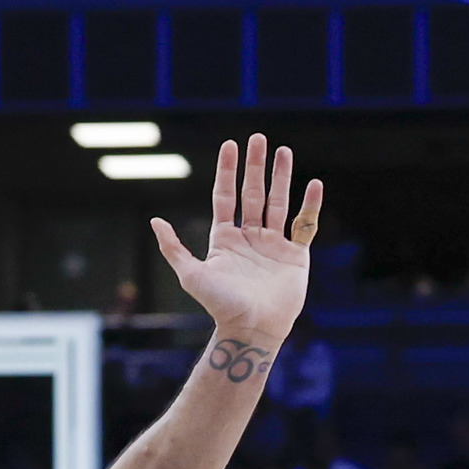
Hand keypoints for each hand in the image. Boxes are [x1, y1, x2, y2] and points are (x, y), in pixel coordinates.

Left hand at [153, 134, 323, 353]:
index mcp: (225, 239)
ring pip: (278, 203)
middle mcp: (249, 238)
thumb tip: (154, 221)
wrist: (251, 329)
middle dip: (255, 166)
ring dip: (281, 177)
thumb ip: (174, 248)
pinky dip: (310, 206)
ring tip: (284, 151)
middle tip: (258, 138)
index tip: (230, 145)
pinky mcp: (295, 255)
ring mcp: (273, 245)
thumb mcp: (191, 275)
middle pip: (253, 193)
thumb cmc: (220, 306)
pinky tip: (313, 185)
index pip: (226, 196)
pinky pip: (304, 225)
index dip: (227, 171)